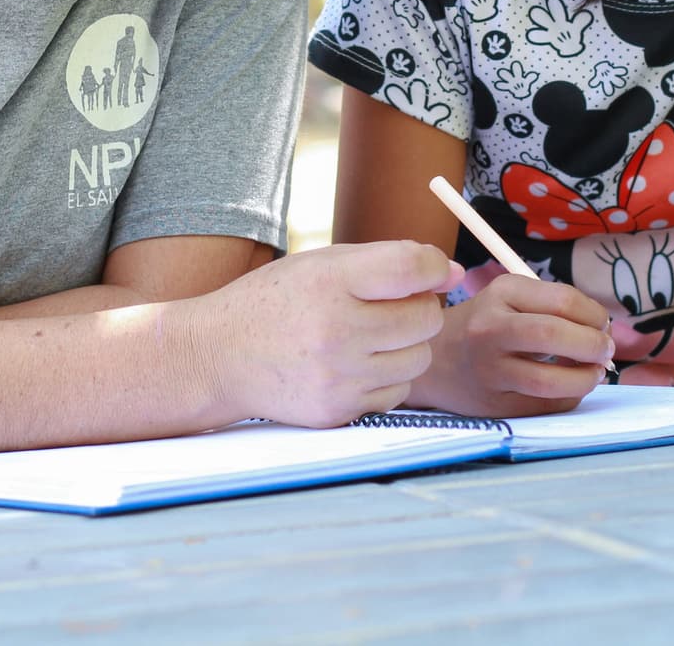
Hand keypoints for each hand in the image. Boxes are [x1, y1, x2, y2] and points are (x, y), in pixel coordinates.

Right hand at [199, 241, 462, 427]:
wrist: (219, 356)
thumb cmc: (276, 302)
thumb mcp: (321, 264)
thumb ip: (388, 262)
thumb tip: (454, 273)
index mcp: (329, 281)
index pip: (414, 267)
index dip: (435, 266)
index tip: (432, 270)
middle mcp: (336, 330)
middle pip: (427, 318)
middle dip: (421, 308)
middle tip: (395, 305)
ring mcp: (337, 376)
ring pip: (419, 359)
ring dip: (407, 345)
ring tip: (373, 335)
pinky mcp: (338, 411)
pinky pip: (397, 392)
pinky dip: (388, 377)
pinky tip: (357, 363)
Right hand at [407, 274, 614, 417]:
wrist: (435, 358)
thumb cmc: (485, 324)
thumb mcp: (509, 298)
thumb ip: (553, 306)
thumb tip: (604, 330)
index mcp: (501, 294)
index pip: (563, 301)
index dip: (595, 315)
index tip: (602, 325)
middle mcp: (490, 329)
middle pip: (554, 335)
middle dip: (594, 345)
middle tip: (605, 351)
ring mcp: (489, 370)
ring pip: (551, 381)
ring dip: (586, 378)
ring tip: (594, 373)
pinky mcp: (492, 404)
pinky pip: (544, 406)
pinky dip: (568, 398)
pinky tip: (569, 388)